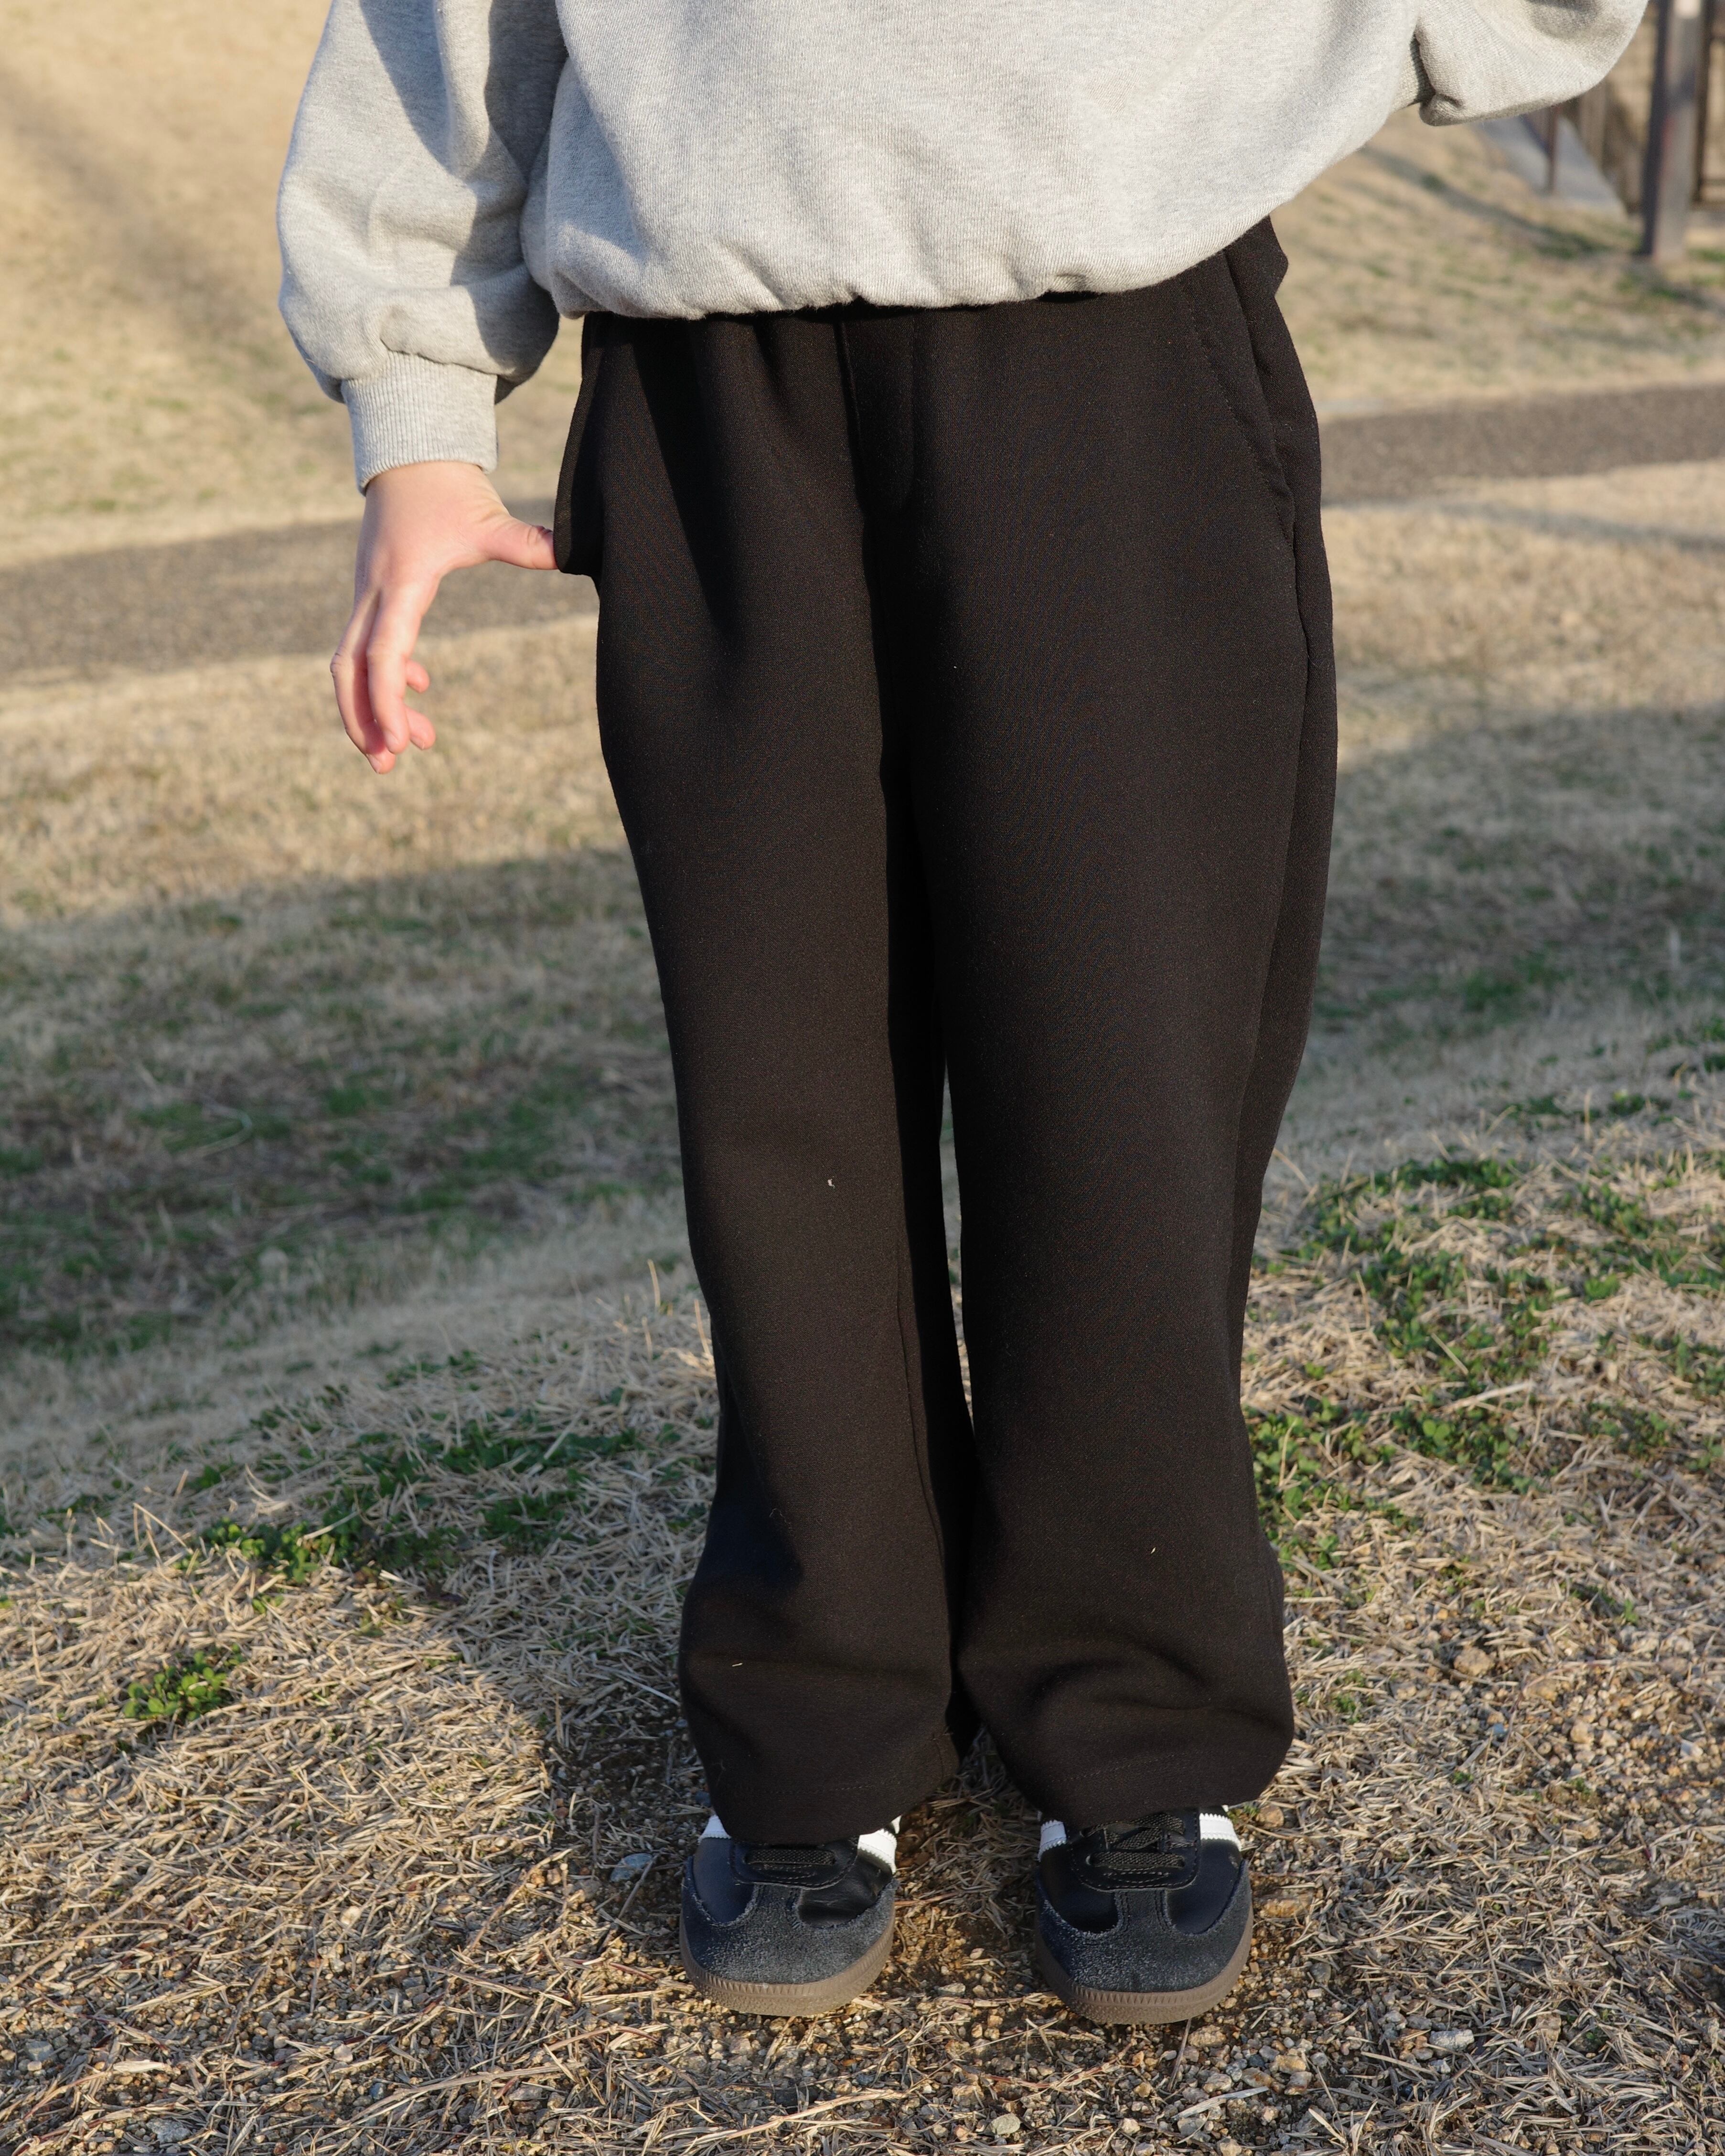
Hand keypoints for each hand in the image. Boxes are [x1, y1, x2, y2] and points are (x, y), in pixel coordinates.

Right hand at [331, 461, 555, 772]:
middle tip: (388, 765)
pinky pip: (368, 645)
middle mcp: (373, 592)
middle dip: (363, 720)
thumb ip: (526, 541)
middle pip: (350, 669)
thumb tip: (568, 554)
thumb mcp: (488, 517)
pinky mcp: (373, 593)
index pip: (383, 655)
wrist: (410, 451)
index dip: (387, 703)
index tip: (403, 742)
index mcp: (401, 583)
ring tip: (407, 747)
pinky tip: (422, 689)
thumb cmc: (449, 485)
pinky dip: (387, 676)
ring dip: (372, 707)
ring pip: (353, 662)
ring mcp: (367, 593)